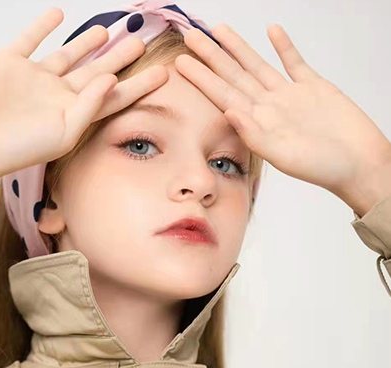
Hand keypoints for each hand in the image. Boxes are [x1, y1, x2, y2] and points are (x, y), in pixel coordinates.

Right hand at [0, 7, 167, 182]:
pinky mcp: (11, 62)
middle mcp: (59, 95)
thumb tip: (113, 78)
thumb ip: (90, 105)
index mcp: (75, 113)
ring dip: (87, 42)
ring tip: (108, 30)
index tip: (163, 75)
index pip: (114, 97)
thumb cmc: (22, 146)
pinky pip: (30, 38)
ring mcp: (36, 78)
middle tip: (140, 43)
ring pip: (68, 54)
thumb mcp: (65, 131)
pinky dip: (43, 25)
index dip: (139, 85)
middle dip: (118, 59)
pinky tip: (59, 14)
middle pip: (96, 72)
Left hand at [175, 24, 390, 214]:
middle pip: (233, 75)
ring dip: (238, 47)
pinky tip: (271, 31)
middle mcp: (269, 107)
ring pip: (257, 65)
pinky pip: (294, 62)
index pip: (222, 95)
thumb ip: (254, 135)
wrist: (359, 163)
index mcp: (258, 123)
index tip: (180, 63)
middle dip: (211, 56)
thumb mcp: (284, 155)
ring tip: (218, 29)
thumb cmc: (323, 167)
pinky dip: (283, 47)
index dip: (201, 78)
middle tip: (190, 36)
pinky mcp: (314, 87)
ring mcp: (290, 95)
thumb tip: (228, 111)